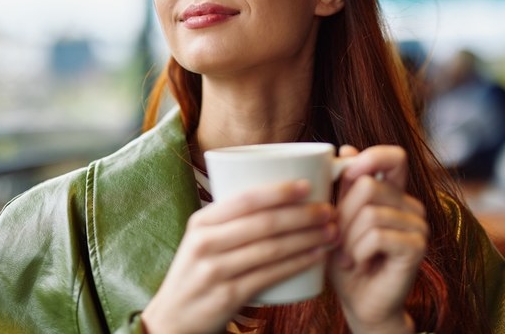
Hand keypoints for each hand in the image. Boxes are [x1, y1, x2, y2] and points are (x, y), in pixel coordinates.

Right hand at [142, 180, 336, 333]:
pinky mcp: (228, 295)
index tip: (308, 185)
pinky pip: (270, 275)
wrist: (174, 318)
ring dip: (307, 238)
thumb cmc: (200, 271)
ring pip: (271, 249)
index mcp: (201, 222)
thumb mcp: (203, 240)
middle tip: (328, 211)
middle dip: (302, 215)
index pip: (244, 199)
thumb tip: (280, 195)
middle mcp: (205, 243)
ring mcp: (215, 270)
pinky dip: (297, 263)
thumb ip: (231, 220)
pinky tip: (316, 256)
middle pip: (263, 223)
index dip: (279, 191)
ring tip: (330, 232)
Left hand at [329, 145, 427, 333]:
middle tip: (339, 240)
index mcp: (393, 193)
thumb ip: (344, 188)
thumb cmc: (345, 261)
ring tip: (349, 256)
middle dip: (342, 215)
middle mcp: (410, 205)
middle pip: (368, 186)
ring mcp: (418, 226)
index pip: (395, 157)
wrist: (359, 303)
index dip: (371, 157)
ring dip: (349, 239)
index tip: (347, 175)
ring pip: (370, 212)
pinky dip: (359, 251)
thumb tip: (346, 149)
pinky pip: (377, 235)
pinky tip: (361, 263)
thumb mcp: (337, 218)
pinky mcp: (417, 247)